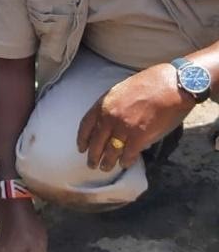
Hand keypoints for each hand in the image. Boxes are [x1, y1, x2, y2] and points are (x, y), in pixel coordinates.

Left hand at [77, 63, 194, 171]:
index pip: (86, 125)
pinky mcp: (139, 137)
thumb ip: (111, 106)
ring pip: (111, 151)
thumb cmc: (149, 83)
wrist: (171, 85)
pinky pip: (128, 154)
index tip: (81, 148)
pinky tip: (124, 164)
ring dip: (107, 162)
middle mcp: (110, 116)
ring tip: (106, 168)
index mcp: (104, 103)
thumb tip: (106, 122)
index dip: (82, 139)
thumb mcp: (121, 90)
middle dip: (93, 156)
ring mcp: (124, 127)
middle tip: (91, 164)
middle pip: (96, 142)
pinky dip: (125, 161)